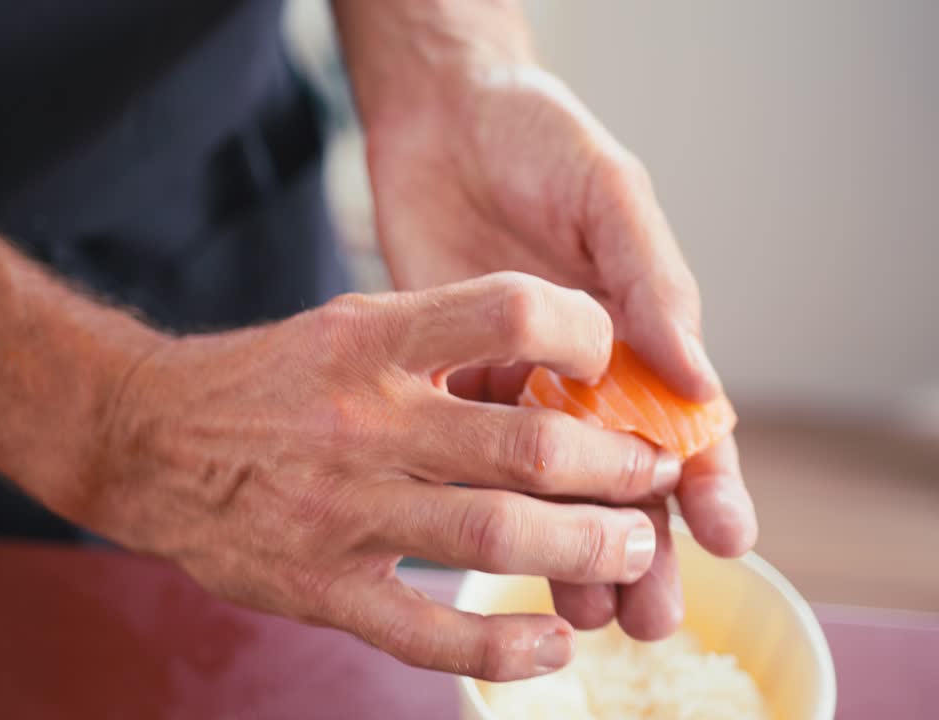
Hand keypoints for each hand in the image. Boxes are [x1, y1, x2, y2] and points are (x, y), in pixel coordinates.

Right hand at [58, 272, 683, 680]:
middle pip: (525, 446)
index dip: (585, 332)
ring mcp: (340, 511)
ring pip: (495, 537)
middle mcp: (360, 421)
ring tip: (628, 548)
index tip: (612, 361)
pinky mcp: (320, 587)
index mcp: (368, 340)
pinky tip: (552, 645)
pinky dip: (503, 649)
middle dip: (615, 468)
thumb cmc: (263, 380)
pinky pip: (428, 632)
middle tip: (650, 475)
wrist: (148, 439)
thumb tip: (555, 359)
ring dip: (585, 548)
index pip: (507, 312)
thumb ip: (437, 342)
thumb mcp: (342, 328)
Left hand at [365, 65, 756, 639]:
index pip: (688, 425)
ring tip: (583, 609)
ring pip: (548, 482)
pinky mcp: (450, 378)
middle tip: (648, 616)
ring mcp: (516, 381)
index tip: (724, 537)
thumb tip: (703, 383)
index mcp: (642, 332)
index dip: (709, 484)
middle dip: (640, 545)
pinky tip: (492, 550)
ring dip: (565, 544)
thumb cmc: (541, 140)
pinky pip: (472, 451)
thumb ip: (652, 281)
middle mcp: (584, 370)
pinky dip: (485, 500)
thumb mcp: (608, 195)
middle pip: (620, 477)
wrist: (441, 117)